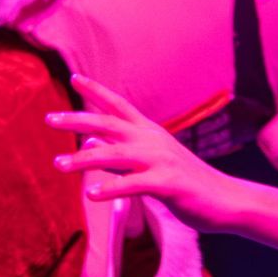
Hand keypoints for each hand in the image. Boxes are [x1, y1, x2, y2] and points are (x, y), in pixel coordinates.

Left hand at [48, 74, 233, 230]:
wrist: (228, 199)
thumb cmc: (189, 183)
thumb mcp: (154, 163)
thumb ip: (122, 155)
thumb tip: (91, 145)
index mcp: (151, 133)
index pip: (119, 106)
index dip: (96, 91)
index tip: (74, 77)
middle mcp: (153, 141)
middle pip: (109, 124)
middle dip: (77, 120)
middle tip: (49, 118)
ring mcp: (161, 161)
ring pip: (115, 155)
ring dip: (83, 159)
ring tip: (58, 165)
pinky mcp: (168, 184)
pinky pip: (133, 185)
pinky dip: (111, 188)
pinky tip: (90, 195)